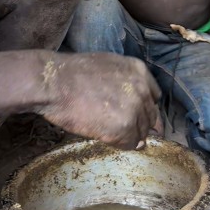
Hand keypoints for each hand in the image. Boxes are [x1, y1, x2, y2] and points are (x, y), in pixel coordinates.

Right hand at [38, 53, 161, 149]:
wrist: (55, 82)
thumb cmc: (73, 73)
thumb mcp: (108, 65)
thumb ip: (125, 82)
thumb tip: (130, 104)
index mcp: (139, 71)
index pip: (153, 97)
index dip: (144, 108)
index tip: (136, 115)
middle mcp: (142, 89)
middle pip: (150, 116)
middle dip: (138, 124)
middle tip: (122, 129)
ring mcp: (135, 109)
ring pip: (141, 132)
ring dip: (129, 135)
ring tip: (110, 132)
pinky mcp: (124, 128)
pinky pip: (129, 144)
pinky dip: (120, 144)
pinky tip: (107, 138)